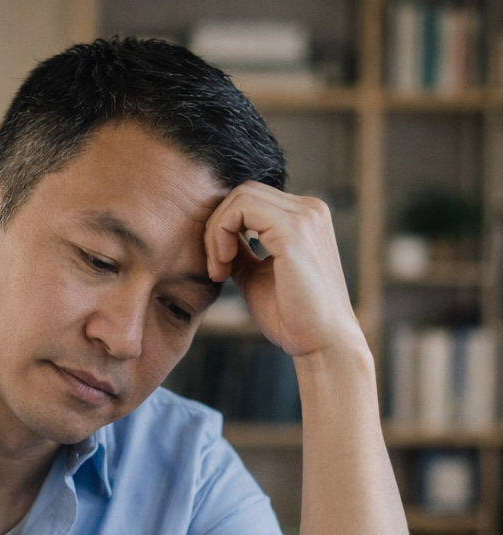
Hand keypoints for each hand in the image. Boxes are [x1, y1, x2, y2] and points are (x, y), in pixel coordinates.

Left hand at [203, 182, 362, 359]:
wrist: (321, 342)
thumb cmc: (291, 316)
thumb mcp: (255, 276)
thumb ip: (240, 252)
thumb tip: (217, 239)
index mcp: (304, 217)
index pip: (250, 200)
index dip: (224, 228)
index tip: (218, 267)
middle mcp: (309, 209)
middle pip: (242, 192)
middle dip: (216, 227)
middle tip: (215, 268)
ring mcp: (305, 216)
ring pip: (239, 197)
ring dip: (216, 232)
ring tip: (219, 269)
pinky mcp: (294, 231)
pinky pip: (241, 210)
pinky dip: (221, 235)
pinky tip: (223, 268)